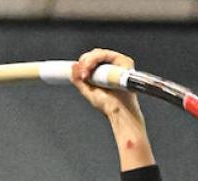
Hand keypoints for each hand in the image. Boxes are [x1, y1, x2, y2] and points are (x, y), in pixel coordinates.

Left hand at [71, 49, 153, 170]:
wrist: (119, 112)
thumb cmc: (108, 105)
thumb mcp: (88, 91)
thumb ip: (79, 80)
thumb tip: (73, 66)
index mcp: (104, 71)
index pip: (91, 60)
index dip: (82, 64)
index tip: (78, 74)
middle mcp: (112, 65)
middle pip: (94, 54)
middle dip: (84, 62)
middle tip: (82, 75)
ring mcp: (118, 63)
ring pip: (99, 53)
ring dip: (88, 61)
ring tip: (86, 74)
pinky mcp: (124, 62)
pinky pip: (107, 54)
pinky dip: (96, 59)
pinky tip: (91, 69)